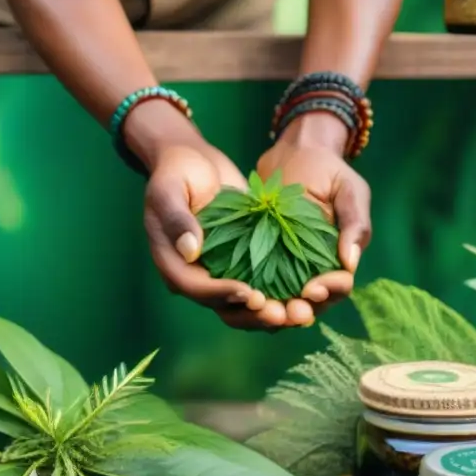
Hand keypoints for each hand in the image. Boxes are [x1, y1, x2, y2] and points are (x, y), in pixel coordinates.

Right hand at [140, 134, 288, 329]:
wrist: (193, 161)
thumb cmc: (176, 171)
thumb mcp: (169, 189)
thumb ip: (177, 219)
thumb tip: (190, 251)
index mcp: (173, 263)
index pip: (196, 288)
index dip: (222, 294)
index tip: (249, 293)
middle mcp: (196, 275)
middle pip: (222, 307)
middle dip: (252, 314)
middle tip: (282, 314)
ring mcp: (219, 271)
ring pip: (243, 305)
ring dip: (270, 312)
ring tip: (299, 313)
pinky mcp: (241, 262)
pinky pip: (259, 286)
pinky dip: (280, 295)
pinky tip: (305, 297)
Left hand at [256, 111, 371, 325]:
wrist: (294, 152)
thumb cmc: (328, 170)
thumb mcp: (350, 191)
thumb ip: (355, 224)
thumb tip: (351, 263)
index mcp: (339, 260)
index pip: (338, 287)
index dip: (328, 291)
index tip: (312, 288)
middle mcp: (313, 270)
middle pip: (309, 305)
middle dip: (299, 311)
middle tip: (287, 312)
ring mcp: (284, 268)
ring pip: (281, 303)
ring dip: (273, 312)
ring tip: (263, 309)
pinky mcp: (257, 260)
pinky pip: (254, 285)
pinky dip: (249, 296)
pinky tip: (240, 295)